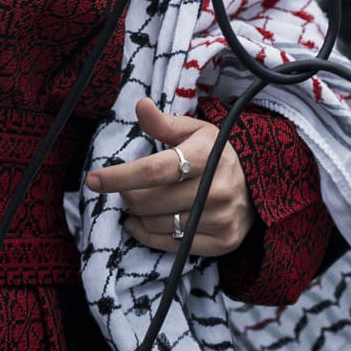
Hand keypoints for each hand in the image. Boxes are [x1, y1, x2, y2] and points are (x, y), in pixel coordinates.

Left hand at [84, 97, 255, 256]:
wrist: (257, 183)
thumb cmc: (215, 153)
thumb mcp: (194, 131)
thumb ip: (163, 123)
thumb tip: (140, 105)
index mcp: (207, 155)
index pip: (155, 170)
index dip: (120, 176)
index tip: (93, 179)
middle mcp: (217, 189)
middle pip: (150, 201)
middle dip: (127, 194)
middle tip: (127, 187)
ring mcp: (222, 219)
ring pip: (156, 224)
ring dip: (138, 215)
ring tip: (141, 202)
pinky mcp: (223, 242)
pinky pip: (171, 245)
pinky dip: (148, 234)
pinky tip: (141, 222)